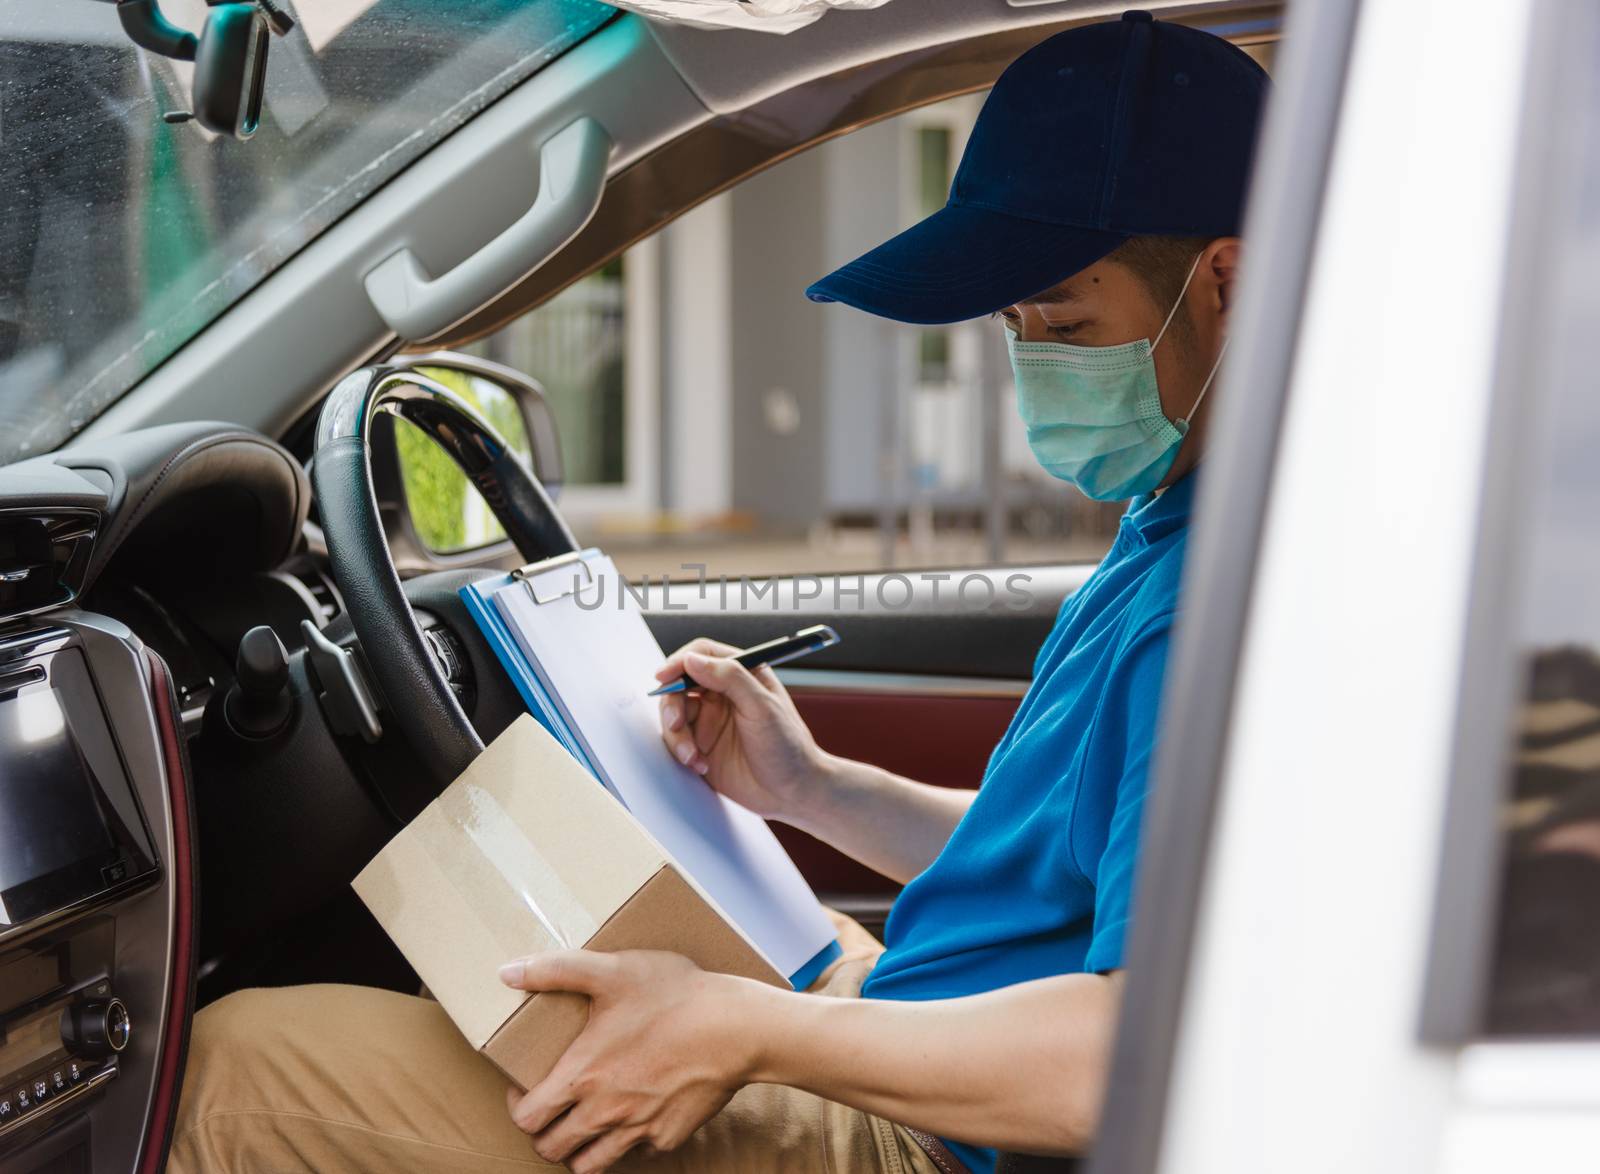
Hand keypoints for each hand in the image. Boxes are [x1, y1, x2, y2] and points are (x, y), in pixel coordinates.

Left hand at [499, 949, 766, 1172]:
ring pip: (590, 1164)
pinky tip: (639, 1110)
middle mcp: (604, 1111)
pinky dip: (632, 1139)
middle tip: (554, 1110)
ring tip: (586, 1123)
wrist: (735, 1026)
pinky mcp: (668, 1136)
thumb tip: (506, 971)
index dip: (518, 1108)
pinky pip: (638, 1150)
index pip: (526, 1119)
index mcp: (582, 1075)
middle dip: (545, 1134)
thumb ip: (555, 970)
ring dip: (581, 1149)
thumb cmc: (673, 996)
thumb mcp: (612, 970)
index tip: (526, 1090)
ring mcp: (637, 1129)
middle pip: (551, 1150)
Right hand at [654, 638, 832, 822]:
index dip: (679, 662)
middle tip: (676, 723)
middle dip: (672, 703)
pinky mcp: (702, 746)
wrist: (793, 793)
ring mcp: (711, 720)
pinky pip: (677, 741)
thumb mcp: (763, 707)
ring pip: (674, 714)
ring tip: (693, 756)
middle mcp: (724, 694)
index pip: (703, 655)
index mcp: (743, 675)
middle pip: (680, 684)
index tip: (664, 677)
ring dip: (677, 735)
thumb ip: (730, 678)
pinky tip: (701, 766)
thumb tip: (693, 660)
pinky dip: (681, 753)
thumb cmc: (789, 748)